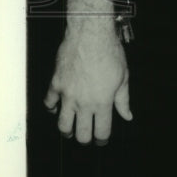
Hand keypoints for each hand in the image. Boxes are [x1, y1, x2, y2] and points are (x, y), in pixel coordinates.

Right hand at [44, 24, 131, 144]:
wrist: (90, 35)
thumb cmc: (110, 53)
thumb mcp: (123, 77)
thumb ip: (123, 100)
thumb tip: (127, 116)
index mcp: (103, 102)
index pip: (102, 131)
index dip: (102, 140)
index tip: (102, 141)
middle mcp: (84, 102)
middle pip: (81, 133)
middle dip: (84, 139)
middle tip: (86, 138)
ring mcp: (68, 94)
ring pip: (62, 123)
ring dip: (66, 130)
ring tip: (70, 130)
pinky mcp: (56, 84)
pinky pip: (49, 102)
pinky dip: (52, 108)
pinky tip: (56, 108)